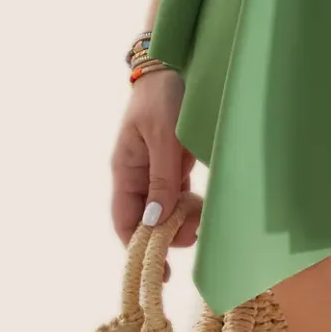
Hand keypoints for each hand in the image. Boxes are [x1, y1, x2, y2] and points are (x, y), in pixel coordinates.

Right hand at [110, 69, 201, 280]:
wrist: (178, 59)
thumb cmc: (165, 95)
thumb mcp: (164, 137)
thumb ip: (161, 179)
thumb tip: (155, 223)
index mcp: (126, 169)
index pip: (125, 221)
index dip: (139, 249)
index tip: (161, 272)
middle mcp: (138, 173)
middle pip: (148, 219)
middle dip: (169, 232)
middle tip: (196, 231)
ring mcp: (157, 167)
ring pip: (167, 207)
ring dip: (183, 217)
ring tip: (204, 214)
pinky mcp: (175, 160)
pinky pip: (180, 191)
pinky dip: (191, 201)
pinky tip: (205, 203)